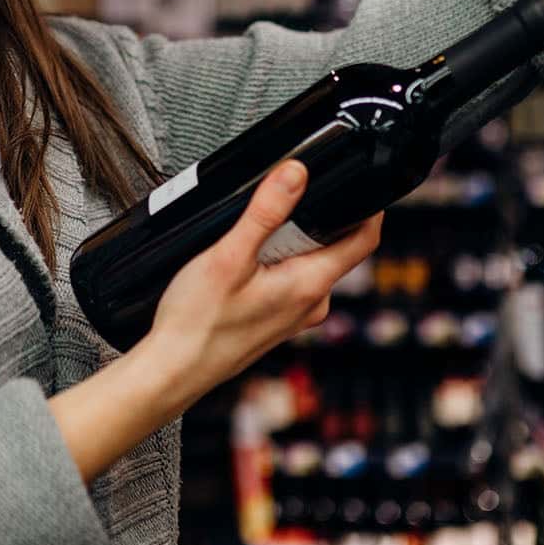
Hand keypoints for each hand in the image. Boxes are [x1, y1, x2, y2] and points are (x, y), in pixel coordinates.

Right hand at [140, 159, 382, 396]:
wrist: (174, 370)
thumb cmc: (197, 323)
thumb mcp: (229, 255)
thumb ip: (265, 213)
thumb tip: (296, 174)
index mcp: (311, 285)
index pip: (365, 239)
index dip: (368, 206)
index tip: (355, 180)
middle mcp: (312, 304)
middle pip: (336, 247)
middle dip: (314, 219)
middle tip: (278, 203)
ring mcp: (297, 316)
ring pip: (310, 263)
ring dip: (290, 241)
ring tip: (251, 238)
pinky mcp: (278, 321)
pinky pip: (292, 281)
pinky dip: (276, 263)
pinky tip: (243, 265)